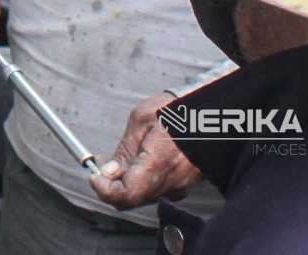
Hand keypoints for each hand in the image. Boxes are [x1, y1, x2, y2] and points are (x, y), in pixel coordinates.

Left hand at [89, 92, 202, 208]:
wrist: (213, 110)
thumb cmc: (179, 109)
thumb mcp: (141, 119)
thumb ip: (125, 150)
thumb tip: (109, 171)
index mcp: (160, 163)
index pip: (127, 195)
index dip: (106, 190)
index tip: (94, 176)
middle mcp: (173, 181)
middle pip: (133, 199)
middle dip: (111, 185)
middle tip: (99, 166)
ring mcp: (181, 185)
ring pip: (144, 195)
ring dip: (125, 183)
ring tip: (115, 160)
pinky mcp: (185, 184)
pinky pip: (157, 189)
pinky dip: (141, 180)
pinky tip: (136, 162)